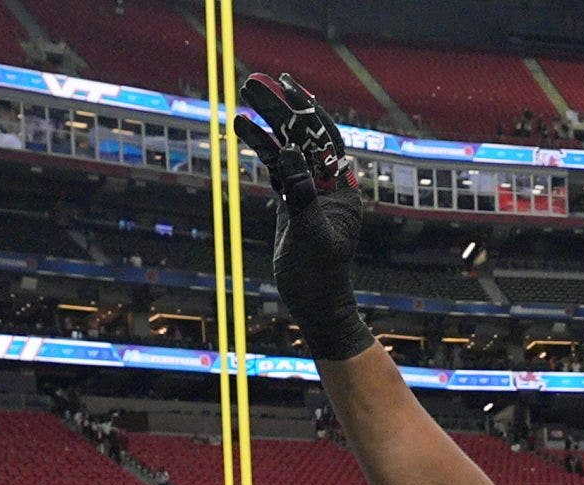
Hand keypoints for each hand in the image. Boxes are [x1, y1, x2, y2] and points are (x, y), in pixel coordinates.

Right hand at [234, 73, 372, 361]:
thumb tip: (290, 154)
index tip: (287, 86)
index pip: (326, 138)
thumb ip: (302, 195)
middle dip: (280, 109)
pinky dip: (259, 147)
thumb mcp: (312, 234)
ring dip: (266, 124)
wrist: (316, 303)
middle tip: (253, 82)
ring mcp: (309, 190)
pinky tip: (241, 127)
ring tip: (242, 100)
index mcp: (342, 188)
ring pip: (286, 148)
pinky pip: (275, 167)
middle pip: (303, 137)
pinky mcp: (292, 201)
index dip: (307, 110)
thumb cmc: (321, 275)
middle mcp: (328, 184)